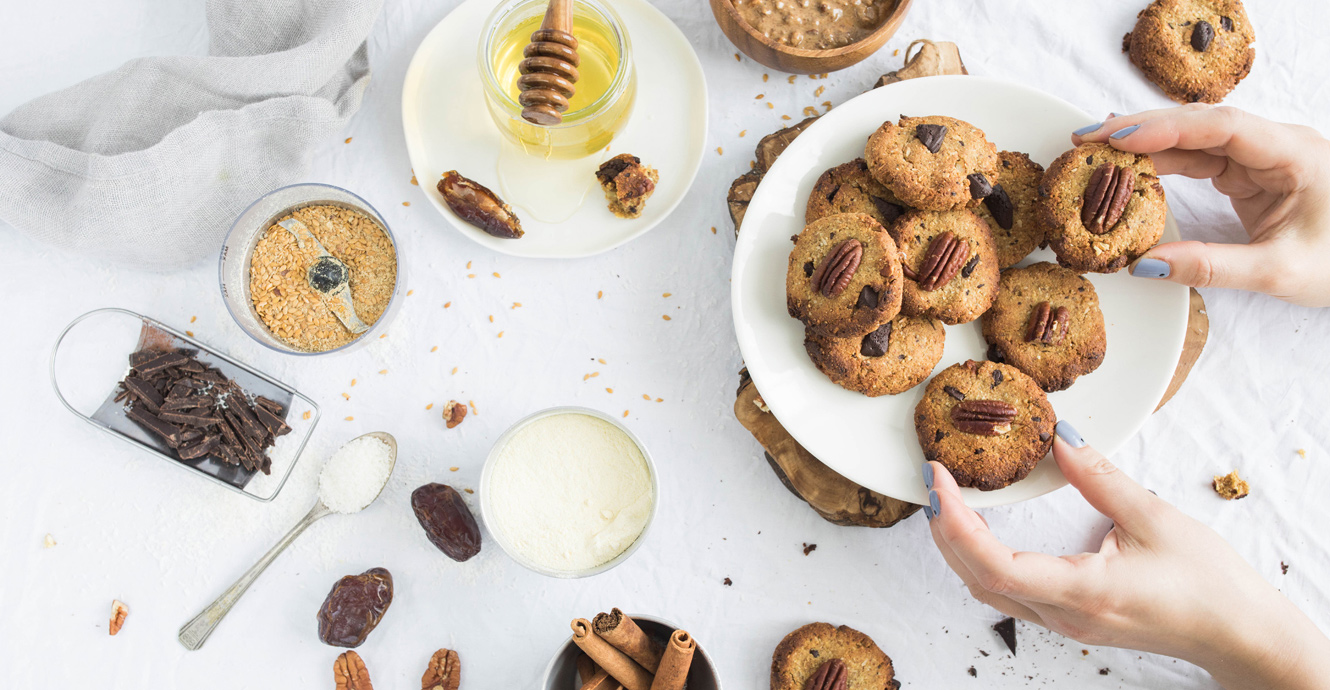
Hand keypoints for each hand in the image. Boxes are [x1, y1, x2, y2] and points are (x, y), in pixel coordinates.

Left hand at [923, 421, 1329, 689]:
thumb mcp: (1153, 517)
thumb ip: (1098, 477)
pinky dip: (981, 559)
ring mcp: (1064, 624)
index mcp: (1082, 592)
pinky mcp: (1070, 621)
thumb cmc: (1208, 583)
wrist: (1238, 635)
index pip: (993, 564)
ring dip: (957, 546)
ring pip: (987, 589)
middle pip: (976, 578)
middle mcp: (1063, 615)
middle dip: (943, 530)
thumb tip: (1059, 437)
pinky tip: (981, 529)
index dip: (954, 523)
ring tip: (947, 500)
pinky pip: (1008, 593)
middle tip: (932, 481)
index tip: (937, 481)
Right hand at [1073, 105, 1329, 306]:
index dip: (1164, 128)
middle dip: (1141, 130)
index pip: (1220, 126)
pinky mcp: (1249, 175)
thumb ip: (1212, 267)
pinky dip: (1161, 164)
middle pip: (1199, 123)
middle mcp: (1274, 145)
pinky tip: (1130, 167)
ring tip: (1096, 153)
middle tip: (1087, 141)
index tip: (1117, 138)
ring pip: (1193, 140)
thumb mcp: (1279, 271)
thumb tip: (1145, 266)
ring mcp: (1261, 158)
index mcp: (1292, 153)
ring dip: (1145, 146)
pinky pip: (1198, 160)